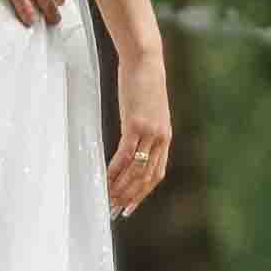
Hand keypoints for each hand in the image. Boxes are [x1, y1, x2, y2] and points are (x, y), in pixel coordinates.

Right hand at [106, 53, 172, 216]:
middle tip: (116, 210)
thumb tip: (131, 142)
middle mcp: (160, 138)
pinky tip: (105, 179)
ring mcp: (149, 132)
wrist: (146, 60)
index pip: (157, 173)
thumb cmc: (144, 82)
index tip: (131, 206)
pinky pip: (125, 154)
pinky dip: (115, 170)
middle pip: (146, 177)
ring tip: (108, 199)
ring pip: (136, 169)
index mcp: (165, 136)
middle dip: (131, 196)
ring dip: (121, 187)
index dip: (143, 193)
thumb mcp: (147, 110)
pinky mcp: (136, 124)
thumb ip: (143, 128)